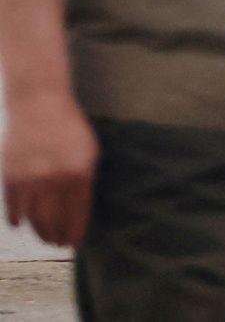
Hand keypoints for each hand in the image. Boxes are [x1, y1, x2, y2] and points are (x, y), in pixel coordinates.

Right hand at [1, 86, 94, 249]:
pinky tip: (21, 223)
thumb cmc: (69, 129)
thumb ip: (84, 180)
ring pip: (33, 218)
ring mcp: (30, 179)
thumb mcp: (88, 151)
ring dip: (39, 232)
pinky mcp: (10, 177)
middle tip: (59, 244)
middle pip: (54, 220)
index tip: (75, 244)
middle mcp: (55, 178)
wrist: (39, 104)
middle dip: (57, 236)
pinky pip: (13, 208)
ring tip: (45, 238)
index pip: (78, 213)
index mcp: (79, 172)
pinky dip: (16, 219)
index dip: (75, 232)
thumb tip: (78, 212)